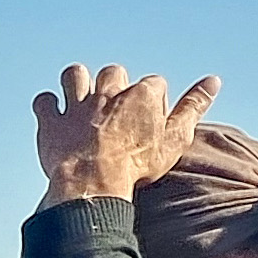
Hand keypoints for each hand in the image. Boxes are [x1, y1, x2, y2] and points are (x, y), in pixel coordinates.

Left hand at [33, 63, 219, 204]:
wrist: (94, 183)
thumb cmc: (137, 165)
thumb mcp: (175, 137)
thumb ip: (194, 106)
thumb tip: (214, 80)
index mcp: (142, 93)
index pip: (153, 84)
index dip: (152, 102)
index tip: (147, 123)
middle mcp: (109, 91)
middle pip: (113, 73)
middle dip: (114, 87)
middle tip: (113, 111)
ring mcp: (77, 105)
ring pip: (75, 74)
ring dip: (77, 83)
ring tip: (81, 102)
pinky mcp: (51, 123)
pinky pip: (43, 101)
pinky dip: (46, 106)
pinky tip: (52, 114)